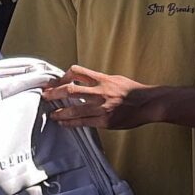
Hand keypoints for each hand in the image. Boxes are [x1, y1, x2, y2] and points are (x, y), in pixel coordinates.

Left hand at [42, 65, 157, 129]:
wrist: (149, 103)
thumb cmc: (132, 90)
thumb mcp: (115, 79)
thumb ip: (98, 80)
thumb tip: (81, 80)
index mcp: (102, 79)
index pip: (77, 71)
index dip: (62, 76)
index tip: (55, 82)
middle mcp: (100, 92)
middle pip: (70, 90)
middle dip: (54, 93)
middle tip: (45, 96)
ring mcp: (102, 107)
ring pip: (74, 110)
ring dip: (60, 112)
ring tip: (52, 114)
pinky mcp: (105, 121)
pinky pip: (84, 123)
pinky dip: (71, 123)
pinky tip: (64, 123)